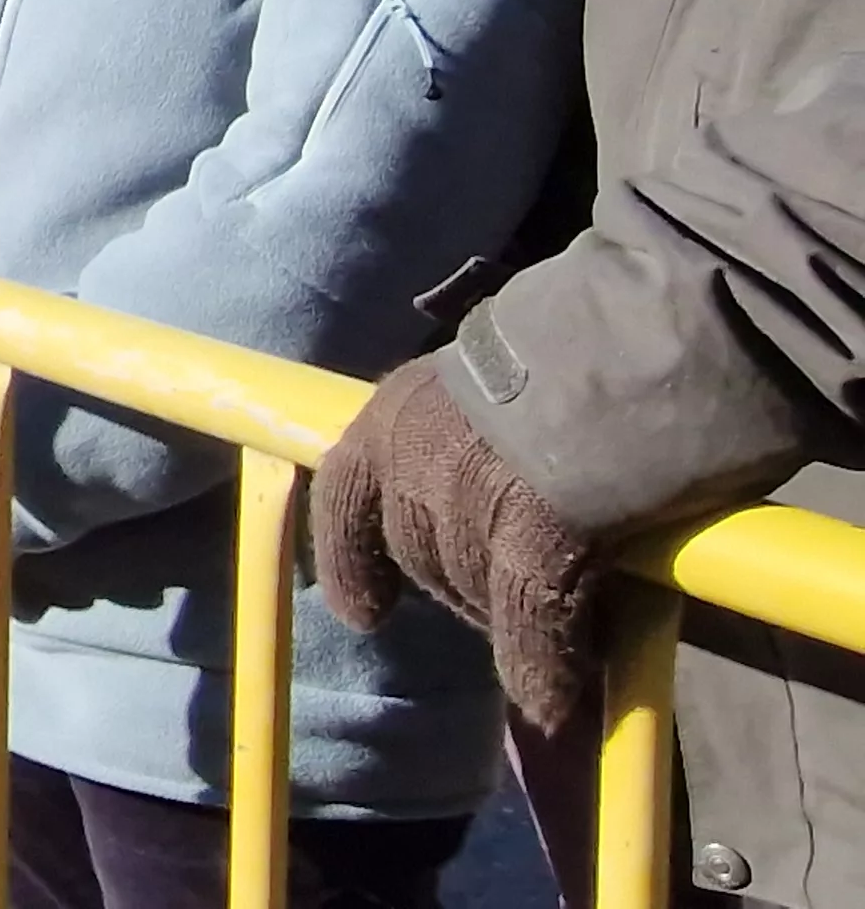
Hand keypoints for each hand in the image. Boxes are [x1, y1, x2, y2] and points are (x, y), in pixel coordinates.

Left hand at [312, 360, 601, 731]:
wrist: (664, 314)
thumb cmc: (598, 333)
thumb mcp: (504, 376)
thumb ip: (485, 432)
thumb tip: (506, 475)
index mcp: (399, 408)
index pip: (347, 495)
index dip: (352, 557)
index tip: (363, 613)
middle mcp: (414, 456)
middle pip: (423, 555)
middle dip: (466, 588)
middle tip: (516, 606)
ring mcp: (470, 500)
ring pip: (478, 591)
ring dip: (512, 624)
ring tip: (558, 641)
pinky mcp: (537, 537)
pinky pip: (532, 622)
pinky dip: (544, 664)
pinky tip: (553, 698)